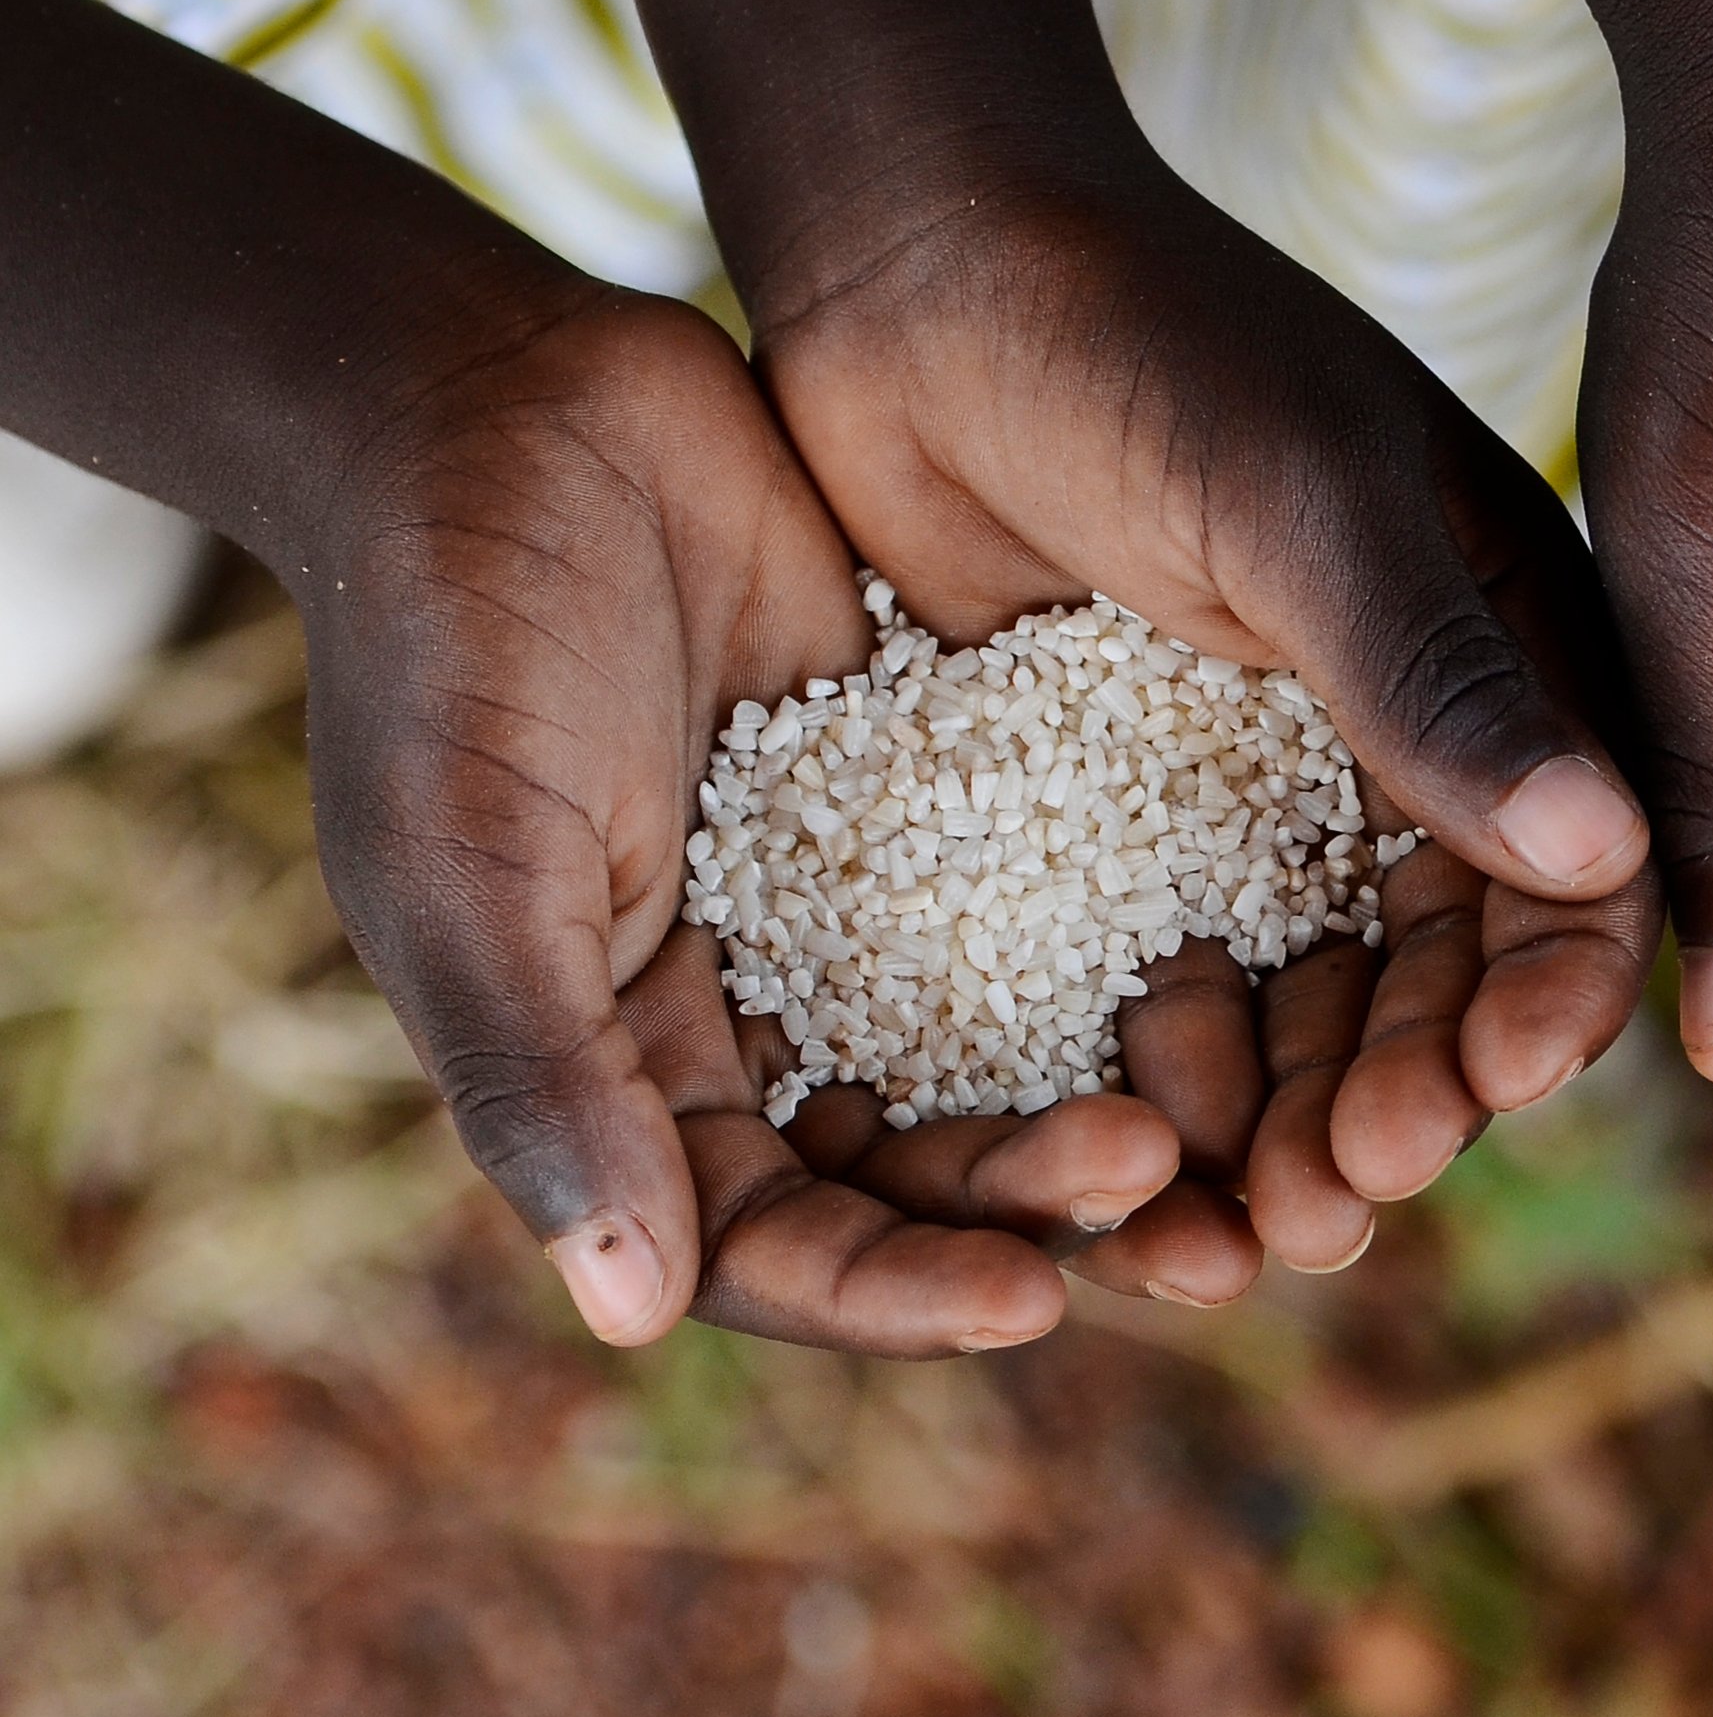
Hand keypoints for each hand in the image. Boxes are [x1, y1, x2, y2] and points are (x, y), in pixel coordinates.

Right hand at [306, 285, 1204, 1350]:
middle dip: (1040, 1204)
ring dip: (1119, 1102)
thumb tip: (633, 1314)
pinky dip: (1149, 949)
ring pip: (1012, 1049)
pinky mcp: (949, 786)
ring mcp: (860, 901)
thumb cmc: (447, 641)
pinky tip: (1261, 969)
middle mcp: (753, 1008)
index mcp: (624, 1066)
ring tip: (1239, 1120)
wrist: (507, 403)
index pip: (772, 1242)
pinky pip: (1065, 896)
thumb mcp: (472, 869)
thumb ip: (542, 1079)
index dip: (895, 1290)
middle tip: (1178, 1188)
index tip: (1036, 1303)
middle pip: (919, 1168)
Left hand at [748, 142, 1660, 1273]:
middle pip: (1438, 983)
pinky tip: (1104, 1181)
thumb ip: (1437, 680)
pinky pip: (1156, 1001)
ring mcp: (1253, 793)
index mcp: (1510, 654)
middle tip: (1332, 1208)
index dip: (1545, 1003)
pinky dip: (1147, 1099)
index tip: (1489, 1098)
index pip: (1577, 870)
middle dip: (1402, 1108)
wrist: (903, 263)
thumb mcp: (1299, 505)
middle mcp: (1404, 743)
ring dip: (1281, 1136)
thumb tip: (1610, 857)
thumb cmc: (1134, 339)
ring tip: (1221, 1246)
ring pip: (1303, 1020)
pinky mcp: (1111, 830)